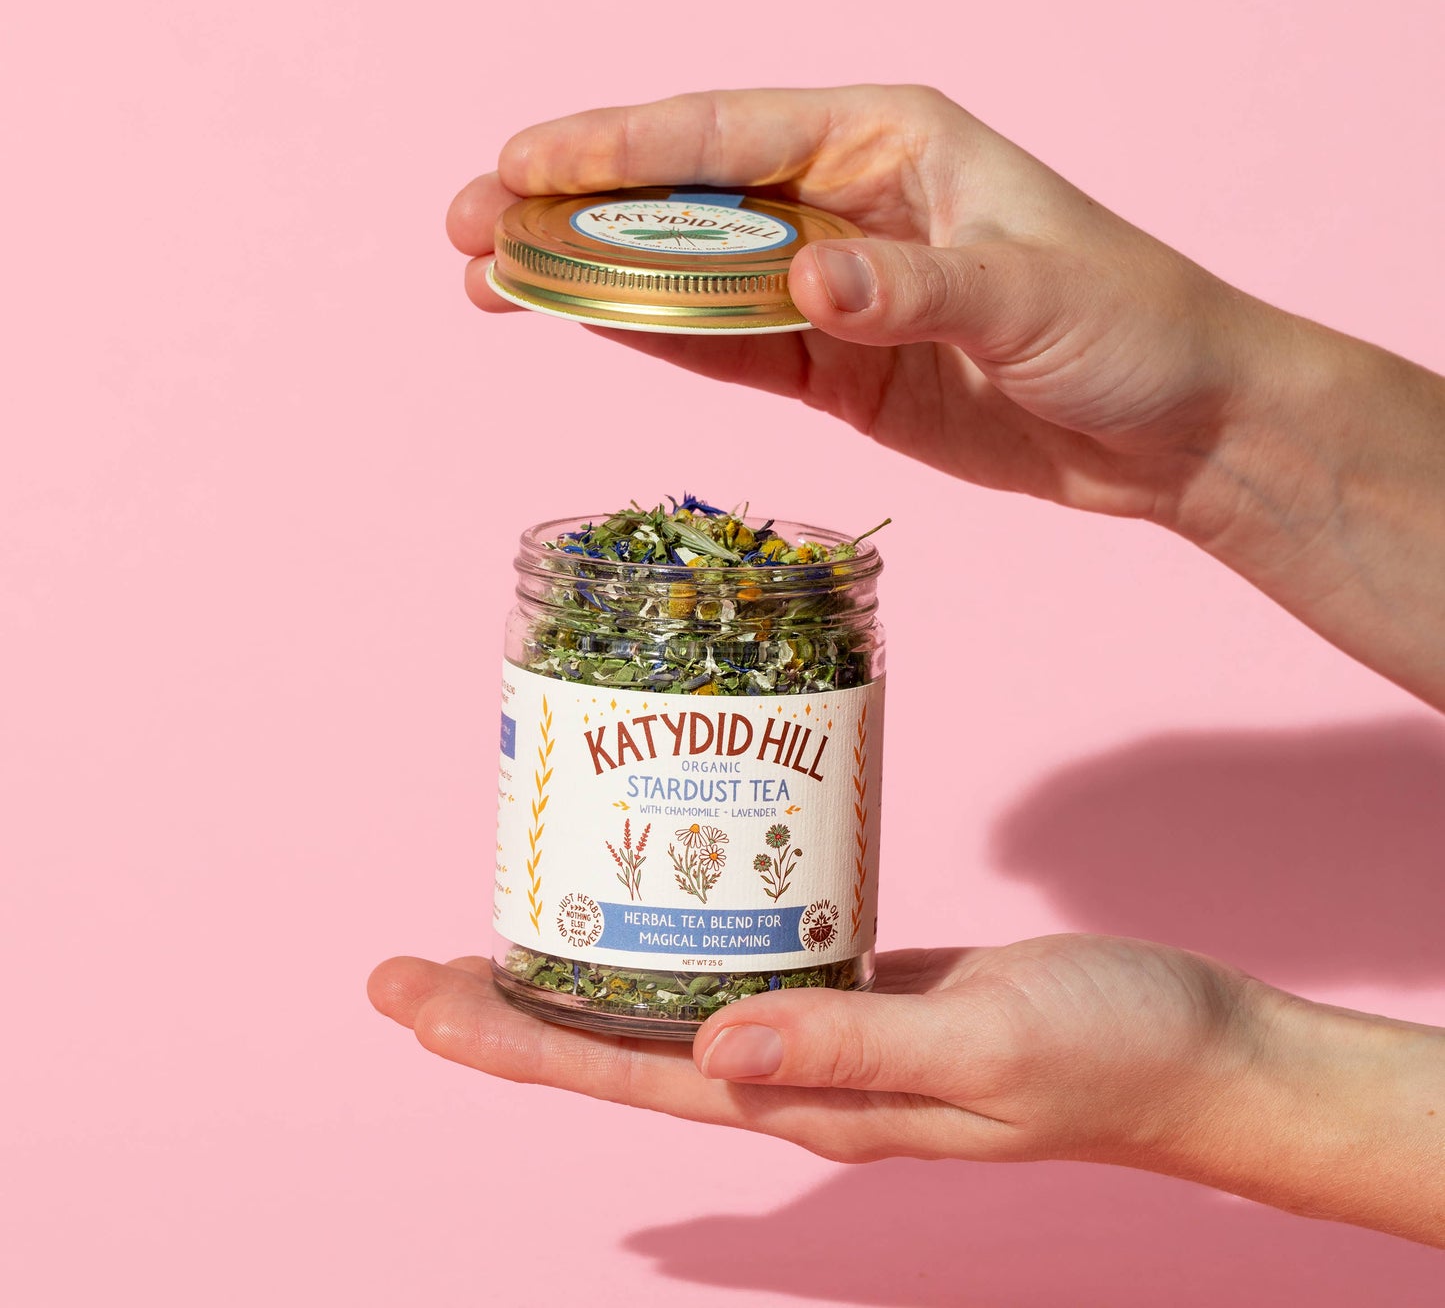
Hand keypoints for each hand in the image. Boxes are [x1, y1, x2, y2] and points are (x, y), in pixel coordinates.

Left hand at [370, 933, 1256, 1162]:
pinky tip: (657, 892)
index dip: (509, 1038)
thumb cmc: (1110, 1053)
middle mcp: (797, 1073)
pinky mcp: (865, 986)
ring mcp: (827, 1033)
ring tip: (503, 925)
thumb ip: (850, 1047)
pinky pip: (742, 960)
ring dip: (578, 971)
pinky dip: (675, 930)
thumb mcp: (984, 1050)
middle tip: (405, 965)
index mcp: (809, 1097)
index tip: (414, 995)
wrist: (1199, 1051)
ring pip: (668, 1005)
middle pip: (616, 1046)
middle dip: (505, 1008)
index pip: (621, 1075)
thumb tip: (711, 1042)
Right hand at [449, 86, 1444, 705]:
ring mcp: (832, 285)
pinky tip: (578, 328)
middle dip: (574, 210)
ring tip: (490, 283)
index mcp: (890, 140)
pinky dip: (651, 338)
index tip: (519, 161)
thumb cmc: (1132, 326)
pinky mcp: (836, 364)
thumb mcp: (1029, 297)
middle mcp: (846, 200)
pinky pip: (724, 346)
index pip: (726, 133)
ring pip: (687, 274)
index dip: (616, 146)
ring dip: (593, 279)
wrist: (1183, 428)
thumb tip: (800, 278)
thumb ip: (909, 288)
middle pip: (684, 199)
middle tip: (465, 230)